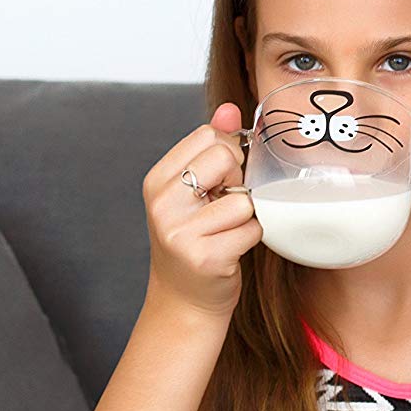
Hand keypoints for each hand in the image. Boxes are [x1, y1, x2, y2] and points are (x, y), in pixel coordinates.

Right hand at [142, 102, 262, 316]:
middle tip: (223, 208)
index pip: (208, 136)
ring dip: (247, 217)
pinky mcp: (204, 256)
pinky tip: (231, 251)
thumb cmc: (197, 240)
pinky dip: (251, 238)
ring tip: (226, 233)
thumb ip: (213, 148)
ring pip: (245, 199)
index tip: (219, 182)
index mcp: (158, 180)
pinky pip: (252, 228)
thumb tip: (231, 109)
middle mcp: (162, 203)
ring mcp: (179, 231)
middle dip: (239, 181)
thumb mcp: (196, 192)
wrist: (184, 301)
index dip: (228, 155)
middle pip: (225, 157)